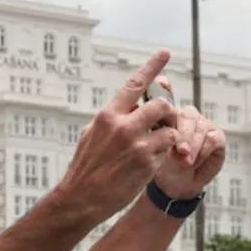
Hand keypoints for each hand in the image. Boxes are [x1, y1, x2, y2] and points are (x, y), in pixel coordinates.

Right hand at [56, 50, 180, 222]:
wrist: (81, 198)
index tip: (165, 53)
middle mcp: (123, 126)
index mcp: (107, 116)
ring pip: (169, 128)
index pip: (134, 84)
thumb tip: (128, 105)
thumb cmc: (86, 168)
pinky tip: (148, 164)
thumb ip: (111, 119)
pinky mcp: (147, 162)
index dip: (152, 66)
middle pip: (161, 104)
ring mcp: (137, 144)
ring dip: (168, 136)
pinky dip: (164, 154)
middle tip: (162, 124)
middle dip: (166, 113)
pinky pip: (167, 150)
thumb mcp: (92, 135)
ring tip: (156, 147)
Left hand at [151, 101, 226, 199]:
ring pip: (200, 127)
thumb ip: (158, 135)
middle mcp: (186, 118)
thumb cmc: (161, 166)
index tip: (164, 136)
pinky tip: (195, 162)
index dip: (169, 121)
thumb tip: (161, 123)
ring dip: (193, 146)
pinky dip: (203, 152)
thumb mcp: (153, 151)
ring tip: (185, 162)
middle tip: (179, 152)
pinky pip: (213, 139)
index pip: (170, 107)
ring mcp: (203, 125)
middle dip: (183, 136)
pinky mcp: (216, 137)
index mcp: (168, 116)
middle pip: (187, 116)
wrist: (173, 185)